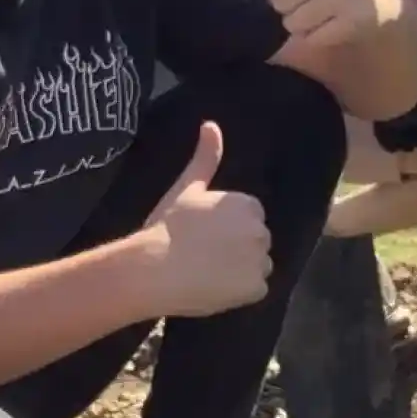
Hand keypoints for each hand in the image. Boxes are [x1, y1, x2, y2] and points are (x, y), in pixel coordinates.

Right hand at [135, 120, 271, 317]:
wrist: (155, 266)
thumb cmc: (168, 225)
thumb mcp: (187, 186)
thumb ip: (206, 157)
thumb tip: (211, 123)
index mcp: (249, 205)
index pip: (249, 218)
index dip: (226, 229)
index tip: (203, 235)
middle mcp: (262, 231)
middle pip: (255, 242)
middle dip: (236, 249)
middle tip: (203, 255)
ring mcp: (260, 261)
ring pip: (257, 267)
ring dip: (240, 272)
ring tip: (208, 274)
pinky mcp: (256, 289)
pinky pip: (255, 291)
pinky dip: (240, 294)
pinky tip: (214, 288)